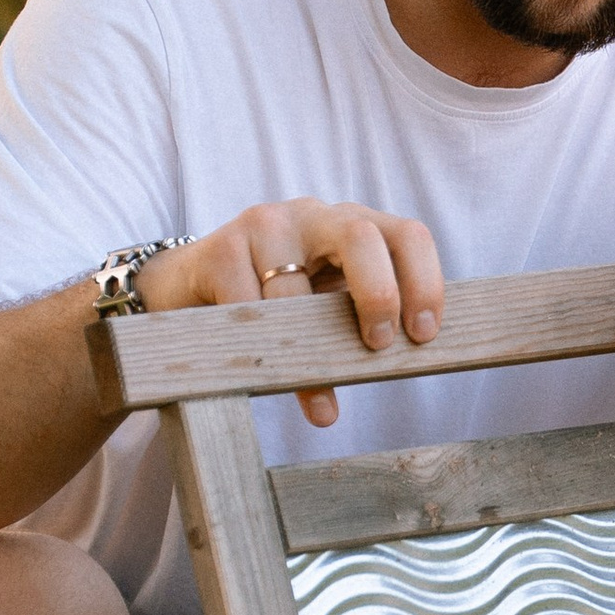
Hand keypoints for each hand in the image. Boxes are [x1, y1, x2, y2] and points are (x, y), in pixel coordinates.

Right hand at [142, 198, 443, 427]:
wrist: (189, 287)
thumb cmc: (275, 301)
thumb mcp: (325, 301)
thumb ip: (361, 318)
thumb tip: (406, 365)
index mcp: (352, 225)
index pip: (407, 235)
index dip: (425, 282)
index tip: (425, 335)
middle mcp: (313, 216)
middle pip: (362, 236)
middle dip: (379, 294)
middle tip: (379, 345)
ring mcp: (264, 226)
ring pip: (298, 287)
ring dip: (311, 350)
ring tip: (320, 398)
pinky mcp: (220, 249)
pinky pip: (248, 306)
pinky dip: (263, 350)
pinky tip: (265, 377)